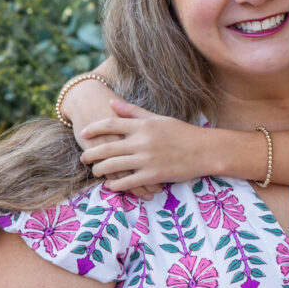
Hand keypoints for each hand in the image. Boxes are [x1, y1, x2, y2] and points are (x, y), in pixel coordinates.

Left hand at [80, 100, 212, 197]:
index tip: (84, 134)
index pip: (110, 124)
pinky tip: (111, 185)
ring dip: (100, 170)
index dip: (94, 129)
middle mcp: (142, 142)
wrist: (205, 150)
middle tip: (84, 158)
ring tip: (96, 172)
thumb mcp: (158, 118)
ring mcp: (146, 159)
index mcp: (143, 126)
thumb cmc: (182, 133)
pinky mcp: (152, 175)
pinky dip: (115, 184)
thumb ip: (133, 112)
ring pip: (113, 166)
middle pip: (106, 147)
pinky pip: (127, 182)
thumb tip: (111, 102)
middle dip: (90, 154)